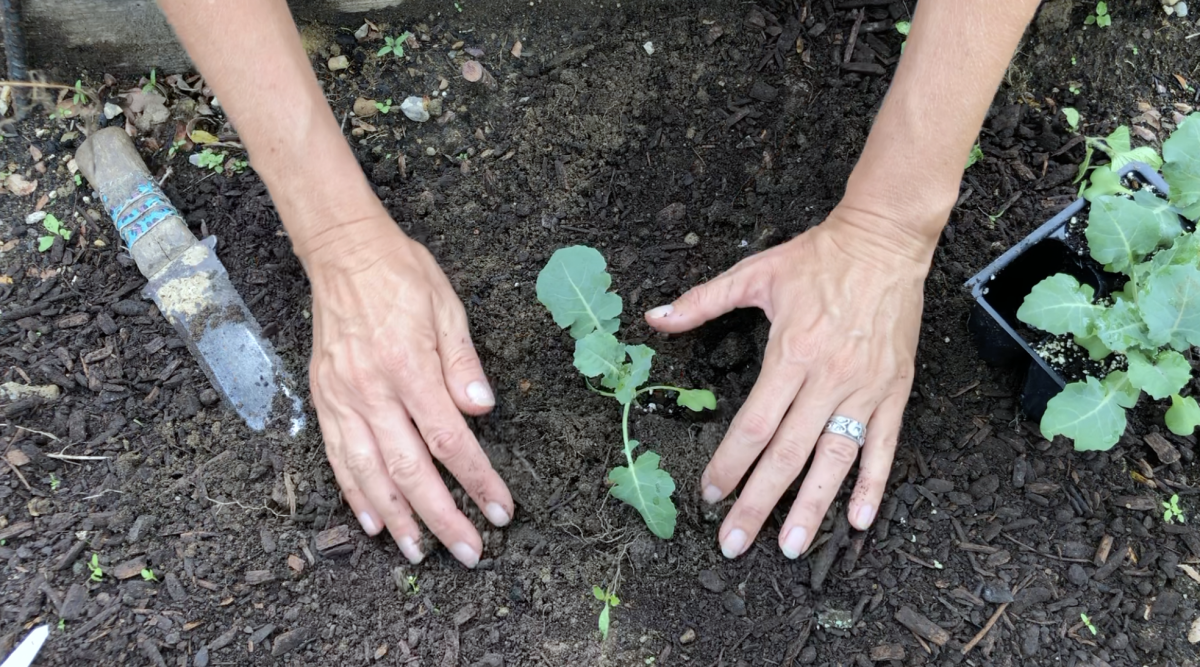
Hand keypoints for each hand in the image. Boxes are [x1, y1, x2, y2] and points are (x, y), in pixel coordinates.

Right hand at [302, 214, 512, 567]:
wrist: (342, 252)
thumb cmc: (401, 275)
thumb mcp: (447, 307)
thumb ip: (463, 363)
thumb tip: (483, 410)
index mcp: (409, 366)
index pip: (450, 440)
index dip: (477, 481)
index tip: (500, 511)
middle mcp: (371, 390)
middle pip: (410, 470)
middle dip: (442, 518)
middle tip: (468, 552)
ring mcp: (341, 398)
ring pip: (369, 474)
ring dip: (396, 520)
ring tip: (418, 552)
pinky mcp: (322, 400)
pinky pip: (338, 457)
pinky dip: (355, 495)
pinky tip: (371, 523)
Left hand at [644, 205, 931, 558]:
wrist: (885, 240)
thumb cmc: (818, 256)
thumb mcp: (755, 272)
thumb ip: (703, 300)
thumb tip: (655, 318)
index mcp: (792, 352)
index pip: (755, 424)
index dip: (730, 463)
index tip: (710, 494)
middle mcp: (829, 377)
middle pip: (788, 453)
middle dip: (759, 502)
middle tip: (736, 543)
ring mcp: (866, 388)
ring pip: (836, 459)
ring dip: (813, 507)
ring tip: (791, 546)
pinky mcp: (895, 391)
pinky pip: (885, 446)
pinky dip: (873, 484)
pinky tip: (858, 520)